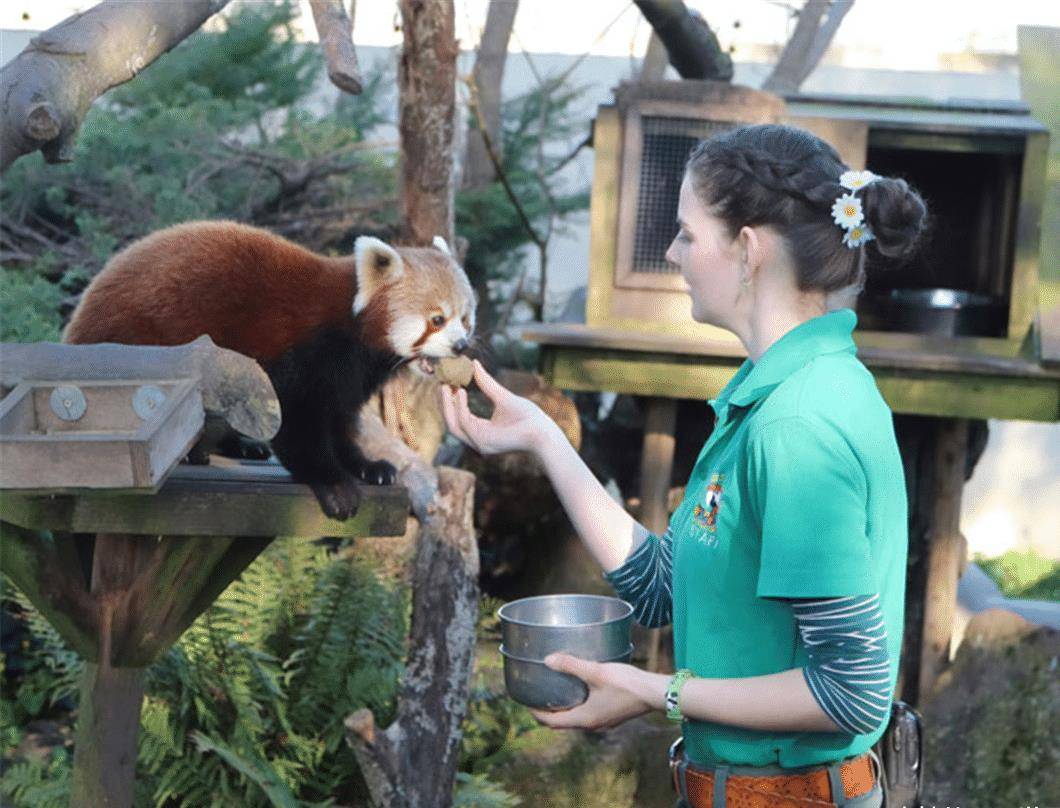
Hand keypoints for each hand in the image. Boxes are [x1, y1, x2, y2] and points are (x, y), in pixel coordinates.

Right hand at [437, 359, 558, 455]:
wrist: (542, 430)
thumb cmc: (527, 416)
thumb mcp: (501, 396)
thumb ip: (486, 383)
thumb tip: (474, 364)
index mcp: (481, 431)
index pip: (458, 418)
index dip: (450, 402)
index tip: (447, 383)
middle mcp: (477, 441)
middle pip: (451, 423)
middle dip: (444, 404)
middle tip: (442, 384)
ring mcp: (479, 444)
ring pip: (453, 425)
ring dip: (448, 405)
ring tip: (448, 386)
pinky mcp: (483, 443)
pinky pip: (465, 424)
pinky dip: (460, 408)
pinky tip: (461, 392)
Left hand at [529, 653, 653, 730]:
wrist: (656, 693)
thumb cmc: (626, 684)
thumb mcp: (595, 671)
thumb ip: (571, 665)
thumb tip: (548, 659)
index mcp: (584, 718)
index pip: (552, 722)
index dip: (536, 713)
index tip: (525, 702)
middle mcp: (592, 724)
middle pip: (563, 723)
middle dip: (548, 712)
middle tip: (537, 696)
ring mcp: (603, 721)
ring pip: (576, 719)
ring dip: (564, 709)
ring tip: (555, 692)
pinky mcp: (612, 715)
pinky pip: (588, 714)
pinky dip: (578, 706)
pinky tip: (580, 690)